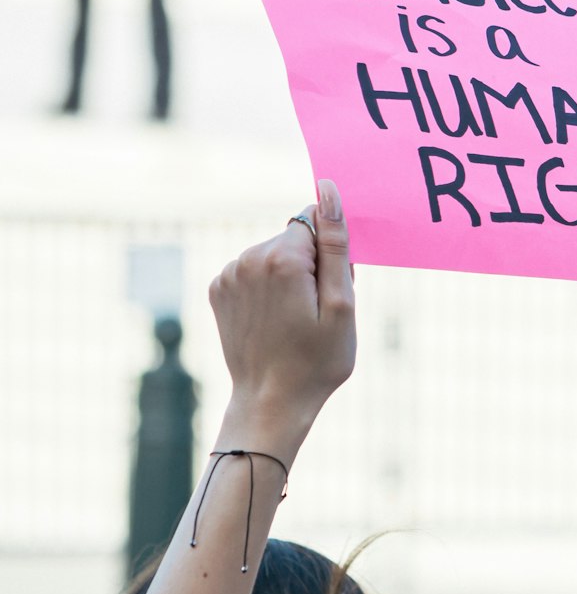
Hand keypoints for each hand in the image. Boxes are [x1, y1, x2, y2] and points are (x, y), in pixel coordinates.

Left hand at [209, 180, 355, 448]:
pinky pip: (251, 272)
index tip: (329, 290)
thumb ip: (335, 244)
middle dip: (309, 265)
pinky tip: (271, 320)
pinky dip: (264, 289)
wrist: (271, 402)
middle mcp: (249, 258)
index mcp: (283, 259)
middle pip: (293, 239)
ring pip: (271, 255)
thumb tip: (328, 190)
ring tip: (293, 320)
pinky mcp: (217, 290)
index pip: (316, 222)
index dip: (330, 255)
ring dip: (287, 277)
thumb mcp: (341, 304)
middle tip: (315, 312)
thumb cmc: (316, 361)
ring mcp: (228, 274)